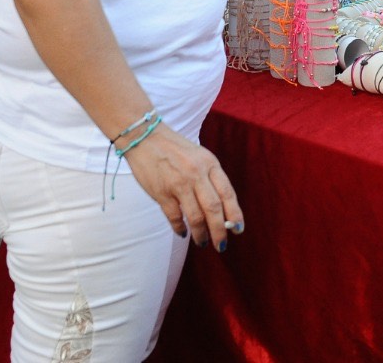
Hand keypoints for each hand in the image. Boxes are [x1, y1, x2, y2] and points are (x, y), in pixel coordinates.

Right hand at [122, 124, 243, 248]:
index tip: (238, 230)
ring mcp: (178, 183)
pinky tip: (183, 233)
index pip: (228, 193)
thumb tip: (222, 210)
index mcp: (210, 163)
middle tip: (221, 246)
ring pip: (196, 216)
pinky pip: (175, 217)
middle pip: (214, 209)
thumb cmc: (175, 149)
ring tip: (203, 242)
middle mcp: (196, 174)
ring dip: (201, 234)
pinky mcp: (161, 192)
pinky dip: (180, 228)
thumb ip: (210, 178)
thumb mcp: (200, 156)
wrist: (145, 136)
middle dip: (220, 231)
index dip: (235, 214)